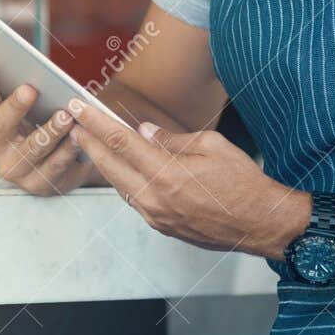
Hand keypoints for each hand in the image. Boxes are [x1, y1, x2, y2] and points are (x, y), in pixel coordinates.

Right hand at [0, 62, 93, 195]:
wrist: (68, 165)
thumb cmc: (47, 127)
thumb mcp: (35, 109)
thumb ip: (29, 93)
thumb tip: (37, 70)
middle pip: (2, 125)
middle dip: (15, 107)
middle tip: (30, 89)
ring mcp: (15, 168)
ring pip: (32, 148)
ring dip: (49, 131)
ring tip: (64, 116)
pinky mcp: (37, 184)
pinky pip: (54, 165)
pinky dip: (67, 150)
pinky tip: (77, 138)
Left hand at [65, 96, 302, 253]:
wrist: (261, 224)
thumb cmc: (243, 182)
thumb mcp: (210, 145)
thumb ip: (171, 139)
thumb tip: (144, 132)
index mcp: (166, 173)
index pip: (120, 141)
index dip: (95, 122)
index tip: (78, 107)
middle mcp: (155, 198)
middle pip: (109, 165)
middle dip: (88, 141)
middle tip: (72, 123)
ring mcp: (156, 216)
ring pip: (118, 184)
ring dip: (102, 163)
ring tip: (89, 143)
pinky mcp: (161, 226)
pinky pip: (133, 199)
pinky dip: (122, 181)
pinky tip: (118, 169)